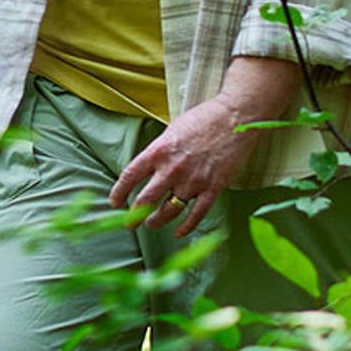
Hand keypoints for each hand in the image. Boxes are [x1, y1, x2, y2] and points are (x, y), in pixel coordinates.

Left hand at [112, 57, 302, 235]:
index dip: (119, 193)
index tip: (115, 202)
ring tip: (151, 224)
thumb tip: (147, 171)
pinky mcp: (213, 188)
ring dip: (157, 221)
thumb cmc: (203, 120)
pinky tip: (178, 232)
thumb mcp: (171, 131)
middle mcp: (172, 169)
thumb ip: (159, 152)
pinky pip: (196, 214)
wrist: (236, 118)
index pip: (129, 176)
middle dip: (134, 216)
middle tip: (130, 223)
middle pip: (146, 200)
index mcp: (158, 151)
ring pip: (169, 210)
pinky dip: (186, 226)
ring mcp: (193, 180)